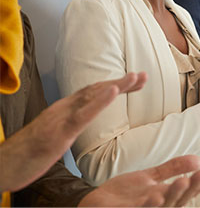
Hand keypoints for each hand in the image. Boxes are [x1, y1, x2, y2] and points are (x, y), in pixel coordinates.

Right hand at [0, 72, 147, 191]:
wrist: (4, 164)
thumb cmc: (28, 153)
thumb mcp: (55, 136)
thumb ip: (71, 124)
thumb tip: (85, 119)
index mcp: (65, 110)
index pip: (94, 93)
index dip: (116, 85)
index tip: (137, 82)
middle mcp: (63, 108)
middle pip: (97, 90)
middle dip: (122, 82)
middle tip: (145, 76)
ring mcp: (60, 118)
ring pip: (91, 96)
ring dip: (115, 86)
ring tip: (135, 77)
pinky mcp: (58, 132)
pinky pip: (82, 114)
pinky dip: (99, 102)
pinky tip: (113, 91)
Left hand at [78, 155, 199, 206]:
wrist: (96, 205)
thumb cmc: (125, 195)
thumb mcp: (151, 178)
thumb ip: (172, 168)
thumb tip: (198, 159)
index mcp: (167, 196)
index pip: (191, 188)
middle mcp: (160, 206)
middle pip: (181, 197)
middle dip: (193, 186)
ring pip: (164, 205)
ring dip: (174, 195)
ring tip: (184, 181)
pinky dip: (149, 205)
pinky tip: (157, 196)